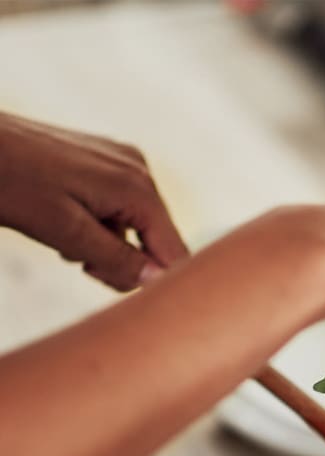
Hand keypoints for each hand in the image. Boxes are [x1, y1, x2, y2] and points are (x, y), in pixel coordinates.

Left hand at [0, 111, 187, 290]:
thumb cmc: (7, 181)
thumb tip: (159, 282)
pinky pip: (120, 210)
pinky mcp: (103, 162)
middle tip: (83, 267)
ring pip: (137, 229)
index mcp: (137, 188)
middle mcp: (138, 170)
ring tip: (68, 244)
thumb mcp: (65, 232)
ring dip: (108, 248)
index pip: (174, 253)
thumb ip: (118, 259)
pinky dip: (99, 228)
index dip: (157, 283)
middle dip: (126, 264)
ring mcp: (121, 163)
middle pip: (158, 242)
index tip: (121, 291)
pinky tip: (67, 224)